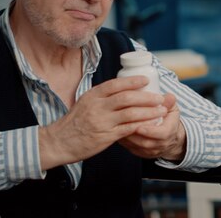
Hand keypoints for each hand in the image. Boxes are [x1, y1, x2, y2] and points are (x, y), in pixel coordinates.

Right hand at [38, 76, 163, 169]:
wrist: (59, 142)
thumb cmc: (75, 122)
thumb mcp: (85, 102)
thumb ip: (102, 96)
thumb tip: (123, 88)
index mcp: (93, 95)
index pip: (115, 84)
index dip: (132, 81)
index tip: (146, 79)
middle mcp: (97, 107)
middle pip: (127, 98)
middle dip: (147, 97)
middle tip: (160, 97)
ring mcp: (102, 122)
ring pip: (131, 114)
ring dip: (149, 111)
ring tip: (161, 110)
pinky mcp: (106, 136)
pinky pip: (128, 129)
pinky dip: (142, 125)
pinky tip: (151, 124)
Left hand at [118, 93, 186, 160]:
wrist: (169, 137)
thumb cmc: (168, 119)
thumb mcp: (171, 109)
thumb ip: (169, 102)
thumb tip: (169, 97)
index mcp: (170, 131)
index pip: (161, 134)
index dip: (150, 131)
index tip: (139, 126)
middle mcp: (161, 144)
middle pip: (146, 142)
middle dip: (134, 134)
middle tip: (122, 124)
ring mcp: (150, 150)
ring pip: (136, 146)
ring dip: (126, 137)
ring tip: (118, 125)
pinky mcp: (140, 152)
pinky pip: (130, 148)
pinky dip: (123, 140)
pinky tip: (117, 130)